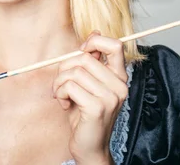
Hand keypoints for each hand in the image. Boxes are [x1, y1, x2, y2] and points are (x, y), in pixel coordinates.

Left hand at [52, 32, 127, 164]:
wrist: (89, 147)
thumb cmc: (86, 112)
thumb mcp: (89, 82)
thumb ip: (92, 60)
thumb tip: (94, 32)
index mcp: (119, 76)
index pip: (116, 45)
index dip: (95, 42)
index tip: (82, 51)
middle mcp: (119, 86)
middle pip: (85, 58)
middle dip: (65, 67)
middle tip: (62, 82)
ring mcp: (110, 97)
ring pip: (74, 72)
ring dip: (60, 82)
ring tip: (62, 94)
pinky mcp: (97, 107)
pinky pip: (70, 86)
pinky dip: (61, 93)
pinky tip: (65, 104)